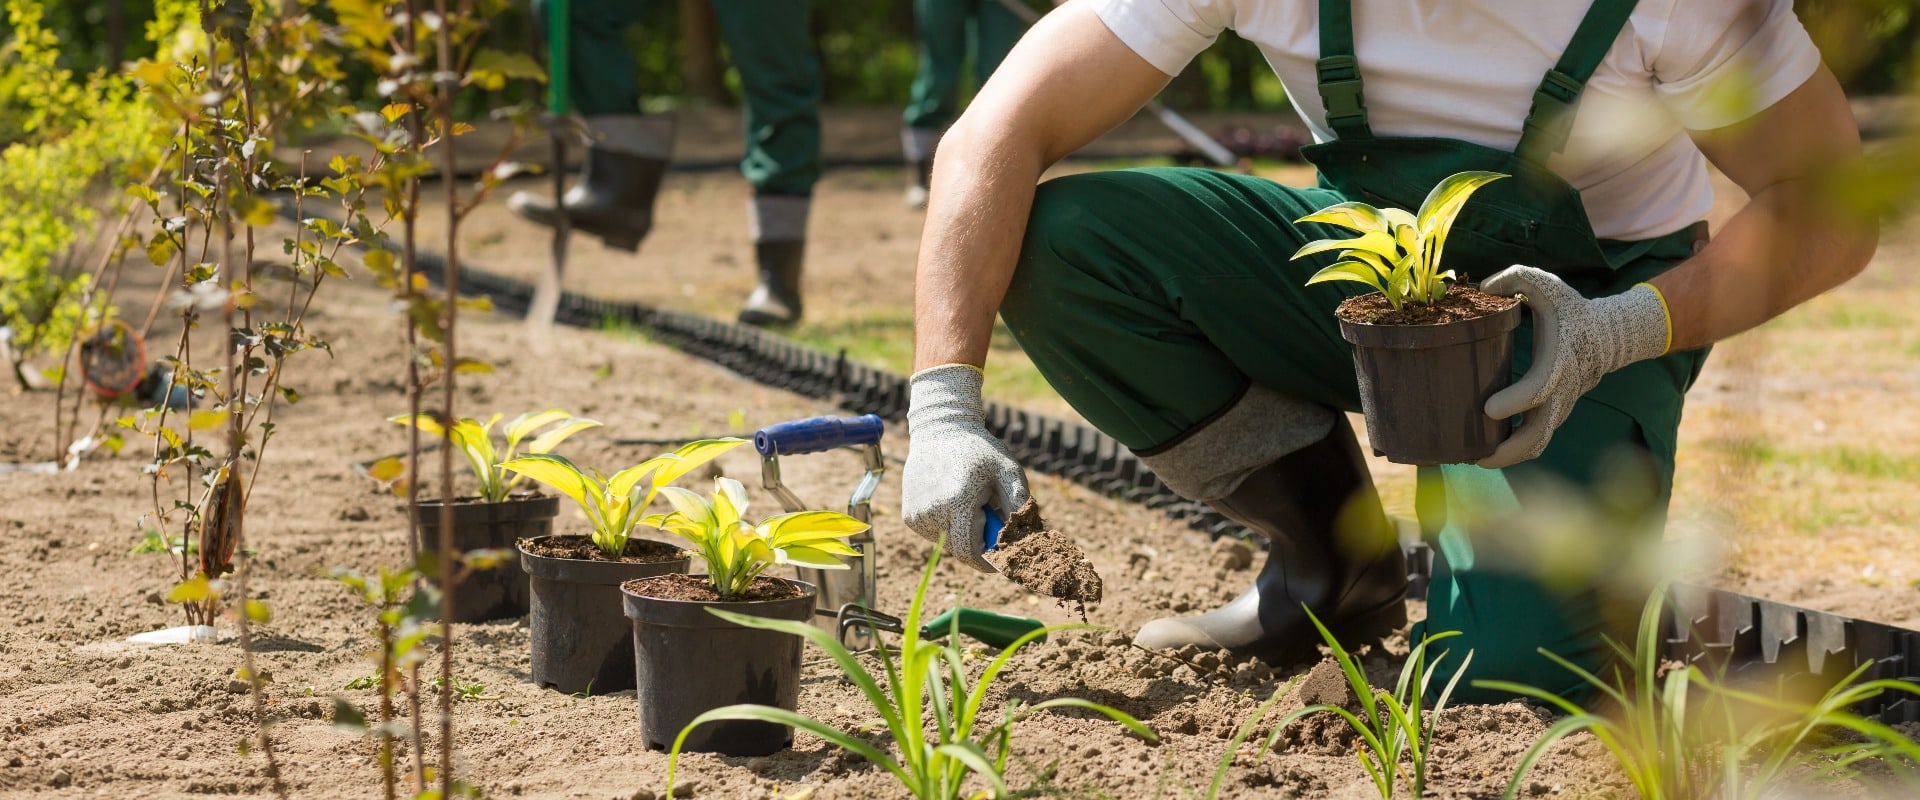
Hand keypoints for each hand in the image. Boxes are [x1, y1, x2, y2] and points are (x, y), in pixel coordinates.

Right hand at [902, 364, 1030, 571]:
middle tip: (990, 518)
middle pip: (962, 550)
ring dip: (964, 533)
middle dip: (980, 543)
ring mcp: (917, 516)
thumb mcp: (1008, 470)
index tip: (1004, 559)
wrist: (939, 430)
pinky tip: (952, 499)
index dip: (990, 560)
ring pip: (948, 543)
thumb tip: (1026, 540)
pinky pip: (935, 534)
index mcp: (958, 502)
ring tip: (969, 502)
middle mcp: (933, 512)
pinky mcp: (909, 516)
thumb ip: (1020, 504)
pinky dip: (948, 526)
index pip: (973, 552)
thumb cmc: (979, 450)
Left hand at [1478, 266, 1671, 468]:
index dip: (1515, 402)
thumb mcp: (1547, 286)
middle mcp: (1560, 392)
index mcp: (1557, 362)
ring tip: (1474, 460)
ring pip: (1537, 444)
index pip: (1538, 389)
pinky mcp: (1554, 415)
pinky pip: (1535, 441)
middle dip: (1508, 450)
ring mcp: (1559, 407)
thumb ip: (1517, 279)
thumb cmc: (1570, 310)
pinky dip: (1513, 452)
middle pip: (1538, 434)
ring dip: (1508, 457)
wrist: (1608, 337)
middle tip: (1476, 457)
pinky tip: (1484, 451)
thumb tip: (1484, 287)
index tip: (1488, 409)